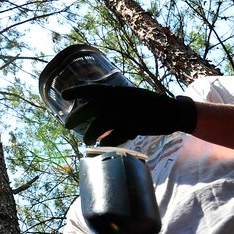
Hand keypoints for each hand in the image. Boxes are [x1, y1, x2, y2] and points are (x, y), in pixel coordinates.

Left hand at [62, 85, 196, 145]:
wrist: (169, 110)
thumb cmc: (147, 102)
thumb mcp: (128, 96)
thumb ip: (112, 103)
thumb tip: (96, 112)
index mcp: (115, 91)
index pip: (91, 89)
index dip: (76, 91)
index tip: (63, 95)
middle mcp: (116, 101)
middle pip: (89, 110)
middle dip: (75, 118)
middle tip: (67, 125)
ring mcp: (122, 115)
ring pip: (98, 127)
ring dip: (90, 135)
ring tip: (86, 141)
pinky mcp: (130, 128)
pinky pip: (112, 137)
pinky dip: (106, 141)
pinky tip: (102, 144)